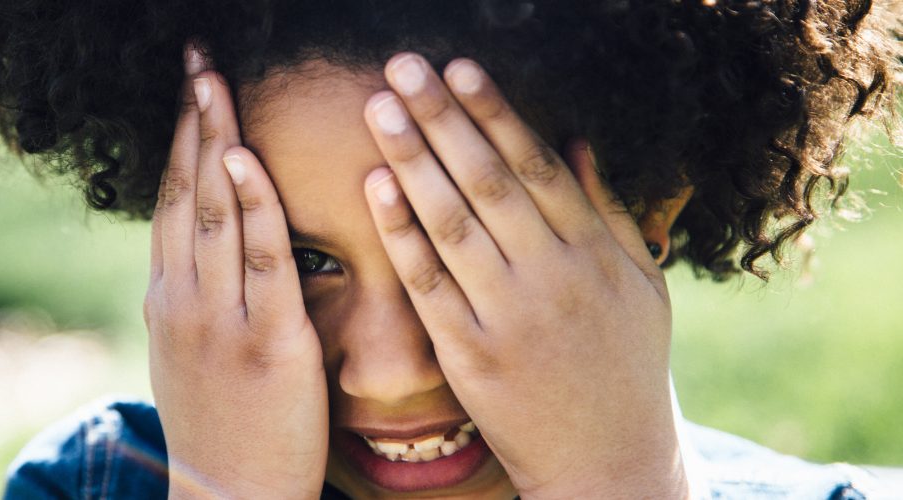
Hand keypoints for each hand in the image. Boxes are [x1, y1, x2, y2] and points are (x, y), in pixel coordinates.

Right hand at [145, 48, 327, 498]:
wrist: (227, 495)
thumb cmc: (220, 421)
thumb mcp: (187, 352)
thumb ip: (191, 296)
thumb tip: (190, 253)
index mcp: (168, 297)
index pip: (169, 201)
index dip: (178, 141)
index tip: (188, 90)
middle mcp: (183, 299)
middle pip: (183, 192)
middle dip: (191, 121)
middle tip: (197, 59)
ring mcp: (219, 320)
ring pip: (212, 215)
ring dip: (214, 143)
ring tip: (213, 83)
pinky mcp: (267, 343)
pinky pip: (260, 262)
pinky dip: (252, 208)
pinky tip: (247, 161)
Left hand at [361, 53, 686, 498]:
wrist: (609, 464)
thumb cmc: (627, 370)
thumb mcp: (642, 288)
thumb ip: (610, 213)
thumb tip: (576, 140)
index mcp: (597, 255)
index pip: (537, 167)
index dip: (495, 112)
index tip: (460, 68)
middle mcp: (553, 277)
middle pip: (488, 182)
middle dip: (442, 119)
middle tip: (403, 67)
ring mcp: (509, 317)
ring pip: (453, 224)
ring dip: (412, 161)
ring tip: (380, 109)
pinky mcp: (470, 356)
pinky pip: (428, 285)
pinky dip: (401, 235)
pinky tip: (375, 188)